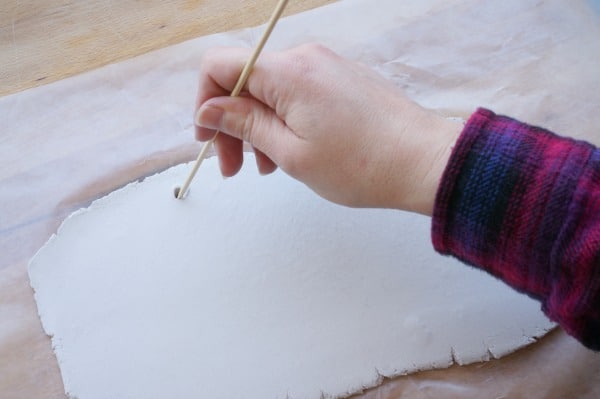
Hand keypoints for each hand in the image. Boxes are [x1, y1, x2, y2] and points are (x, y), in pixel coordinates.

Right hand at [194, 44, 460, 213]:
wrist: (424, 161)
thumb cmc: (362, 164)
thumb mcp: (291, 153)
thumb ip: (245, 125)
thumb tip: (211, 110)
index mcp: (288, 73)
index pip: (221, 65)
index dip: (205, 101)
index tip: (208, 137)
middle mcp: (306, 59)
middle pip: (246, 82)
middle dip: (232, 124)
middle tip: (233, 167)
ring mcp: (327, 67)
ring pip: (272, 91)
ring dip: (259, 127)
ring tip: (267, 167)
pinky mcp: (342, 79)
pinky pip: (298, 94)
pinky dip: (285, 121)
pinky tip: (290, 152)